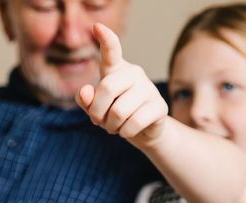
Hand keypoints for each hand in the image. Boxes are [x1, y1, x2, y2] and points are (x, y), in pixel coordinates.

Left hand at [77, 23, 167, 144]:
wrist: (143, 131)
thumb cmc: (116, 114)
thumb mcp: (96, 107)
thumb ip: (85, 99)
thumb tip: (86, 92)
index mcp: (116, 68)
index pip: (111, 50)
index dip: (105, 39)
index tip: (97, 26)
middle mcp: (134, 73)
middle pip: (107, 89)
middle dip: (97, 111)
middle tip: (97, 121)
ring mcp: (149, 88)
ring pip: (120, 111)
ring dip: (111, 126)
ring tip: (113, 128)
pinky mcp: (159, 106)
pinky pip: (134, 122)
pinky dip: (125, 132)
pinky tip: (126, 131)